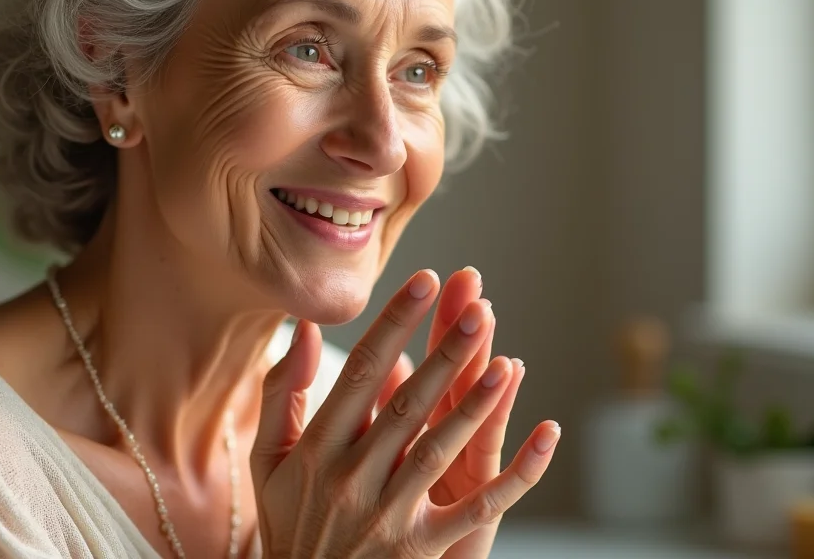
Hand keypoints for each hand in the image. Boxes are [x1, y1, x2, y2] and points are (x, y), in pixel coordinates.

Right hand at [250, 270, 559, 557]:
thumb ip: (283, 392)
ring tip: (506, 361)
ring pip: (440, 449)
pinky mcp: (419, 550)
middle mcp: (351, 478)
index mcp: (315, 449)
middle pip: (406, 404)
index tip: (422, 281)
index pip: (360, 372)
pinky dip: (517, 476)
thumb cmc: (289, 523)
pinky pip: (475, 509)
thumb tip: (304, 327)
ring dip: (476, 404)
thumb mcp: (268, 460)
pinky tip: (545, 437)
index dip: (393, 324)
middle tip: (477, 308)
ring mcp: (388, 516)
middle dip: (444, 353)